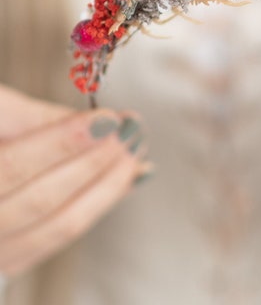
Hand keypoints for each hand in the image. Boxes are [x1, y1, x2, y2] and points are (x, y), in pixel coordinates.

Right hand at [0, 85, 148, 275]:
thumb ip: (36, 117)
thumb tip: (102, 122)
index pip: (12, 166)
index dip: (64, 141)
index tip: (108, 118)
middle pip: (41, 199)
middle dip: (95, 160)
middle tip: (131, 130)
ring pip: (59, 224)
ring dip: (107, 184)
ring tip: (135, 150)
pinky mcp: (12, 256)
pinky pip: (62, 235)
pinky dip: (99, 203)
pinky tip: (128, 178)